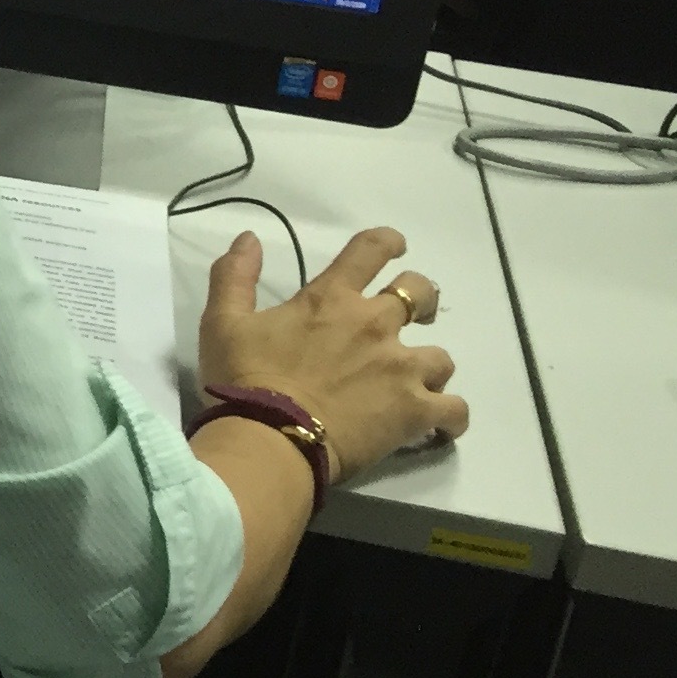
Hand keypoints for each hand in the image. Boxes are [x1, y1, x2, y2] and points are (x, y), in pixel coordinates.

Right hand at [198, 227, 469, 481]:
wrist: (267, 439)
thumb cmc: (242, 380)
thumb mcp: (221, 322)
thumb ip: (234, 276)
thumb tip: (250, 238)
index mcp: (332, 299)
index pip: (370, 250)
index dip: (388, 242)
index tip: (396, 247)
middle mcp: (376, 324)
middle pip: (422, 293)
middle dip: (423, 300)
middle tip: (416, 317)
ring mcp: (402, 369)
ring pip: (441, 358)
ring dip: (428, 369)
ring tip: (413, 387)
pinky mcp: (416, 411)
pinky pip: (454, 411)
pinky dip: (450, 418)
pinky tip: (439, 428)